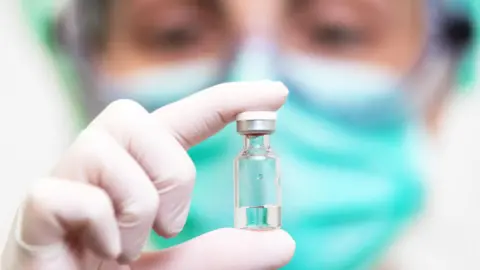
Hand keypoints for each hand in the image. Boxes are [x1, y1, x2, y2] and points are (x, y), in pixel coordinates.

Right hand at [1, 81, 294, 269]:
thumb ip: (222, 255)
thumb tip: (283, 242)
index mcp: (136, 169)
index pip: (185, 119)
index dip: (229, 101)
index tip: (276, 94)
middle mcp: (99, 163)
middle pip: (141, 120)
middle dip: (172, 174)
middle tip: (167, 226)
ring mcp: (65, 180)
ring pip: (108, 151)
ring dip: (136, 211)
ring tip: (125, 249)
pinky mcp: (36, 206)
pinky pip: (78, 196)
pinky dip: (104, 231)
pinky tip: (96, 253)